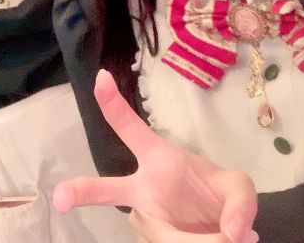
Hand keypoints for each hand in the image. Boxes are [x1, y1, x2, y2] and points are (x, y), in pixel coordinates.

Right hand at [53, 70, 257, 242]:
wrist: (218, 228)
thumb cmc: (216, 195)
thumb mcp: (239, 190)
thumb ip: (242, 204)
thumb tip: (233, 233)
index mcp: (158, 159)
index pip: (130, 128)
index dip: (113, 104)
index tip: (101, 77)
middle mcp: (141, 189)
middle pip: (106, 189)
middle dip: (81, 191)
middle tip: (61, 198)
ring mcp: (142, 218)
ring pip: (161, 234)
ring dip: (196, 238)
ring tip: (221, 232)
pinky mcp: (147, 237)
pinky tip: (210, 239)